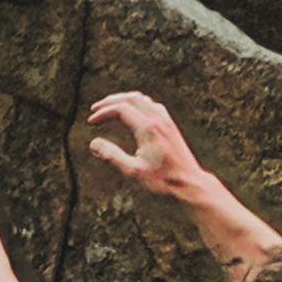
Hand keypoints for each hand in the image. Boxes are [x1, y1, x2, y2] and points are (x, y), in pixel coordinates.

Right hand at [84, 91, 209, 202]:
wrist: (190, 183)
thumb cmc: (163, 180)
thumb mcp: (133, 172)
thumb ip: (112, 156)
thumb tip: (93, 144)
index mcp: (148, 128)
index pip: (121, 109)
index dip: (103, 113)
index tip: (91, 122)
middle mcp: (158, 120)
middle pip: (131, 98)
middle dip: (110, 101)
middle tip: (95, 109)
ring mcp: (166, 121)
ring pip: (142, 99)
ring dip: (123, 100)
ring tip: (110, 108)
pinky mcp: (170, 125)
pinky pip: (151, 105)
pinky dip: (136, 104)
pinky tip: (132, 113)